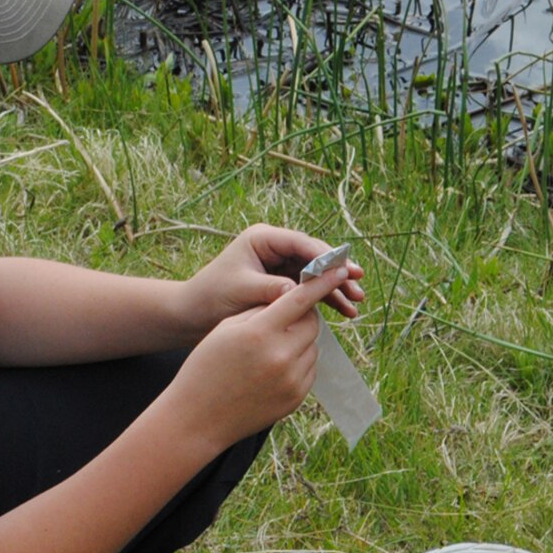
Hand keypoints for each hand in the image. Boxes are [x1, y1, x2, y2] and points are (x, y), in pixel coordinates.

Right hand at [168, 265, 351, 446]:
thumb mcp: (226, 328)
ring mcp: (291, 381)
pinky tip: (273, 368)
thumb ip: (261, 311)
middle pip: (311, 323)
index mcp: (259, 333)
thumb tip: (291, 298)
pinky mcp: (296, 398)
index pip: (300, 300)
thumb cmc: (206, 367)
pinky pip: (309, 369)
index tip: (338, 270)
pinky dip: (298, 362)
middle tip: (282, 318)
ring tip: (270, 348)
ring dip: (299, 340)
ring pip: (312, 346)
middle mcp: (281, 357)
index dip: (321, 282)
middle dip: (302, 315)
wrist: (197, 418)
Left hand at [179, 224, 366, 334]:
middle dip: (337, 273)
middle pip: (314, 257)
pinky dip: (325, 299)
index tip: (346, 270)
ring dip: (336, 288)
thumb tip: (300, 292)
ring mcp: (280, 265)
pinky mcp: (282, 282)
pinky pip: (309, 289)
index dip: (326, 257)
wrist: (193, 314)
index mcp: (263, 238)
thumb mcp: (243, 290)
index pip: (301, 244)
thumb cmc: (212, 297)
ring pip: (316, 274)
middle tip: (358, 285)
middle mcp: (274, 247)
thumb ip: (273, 289)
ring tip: (356, 304)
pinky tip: (343, 311)